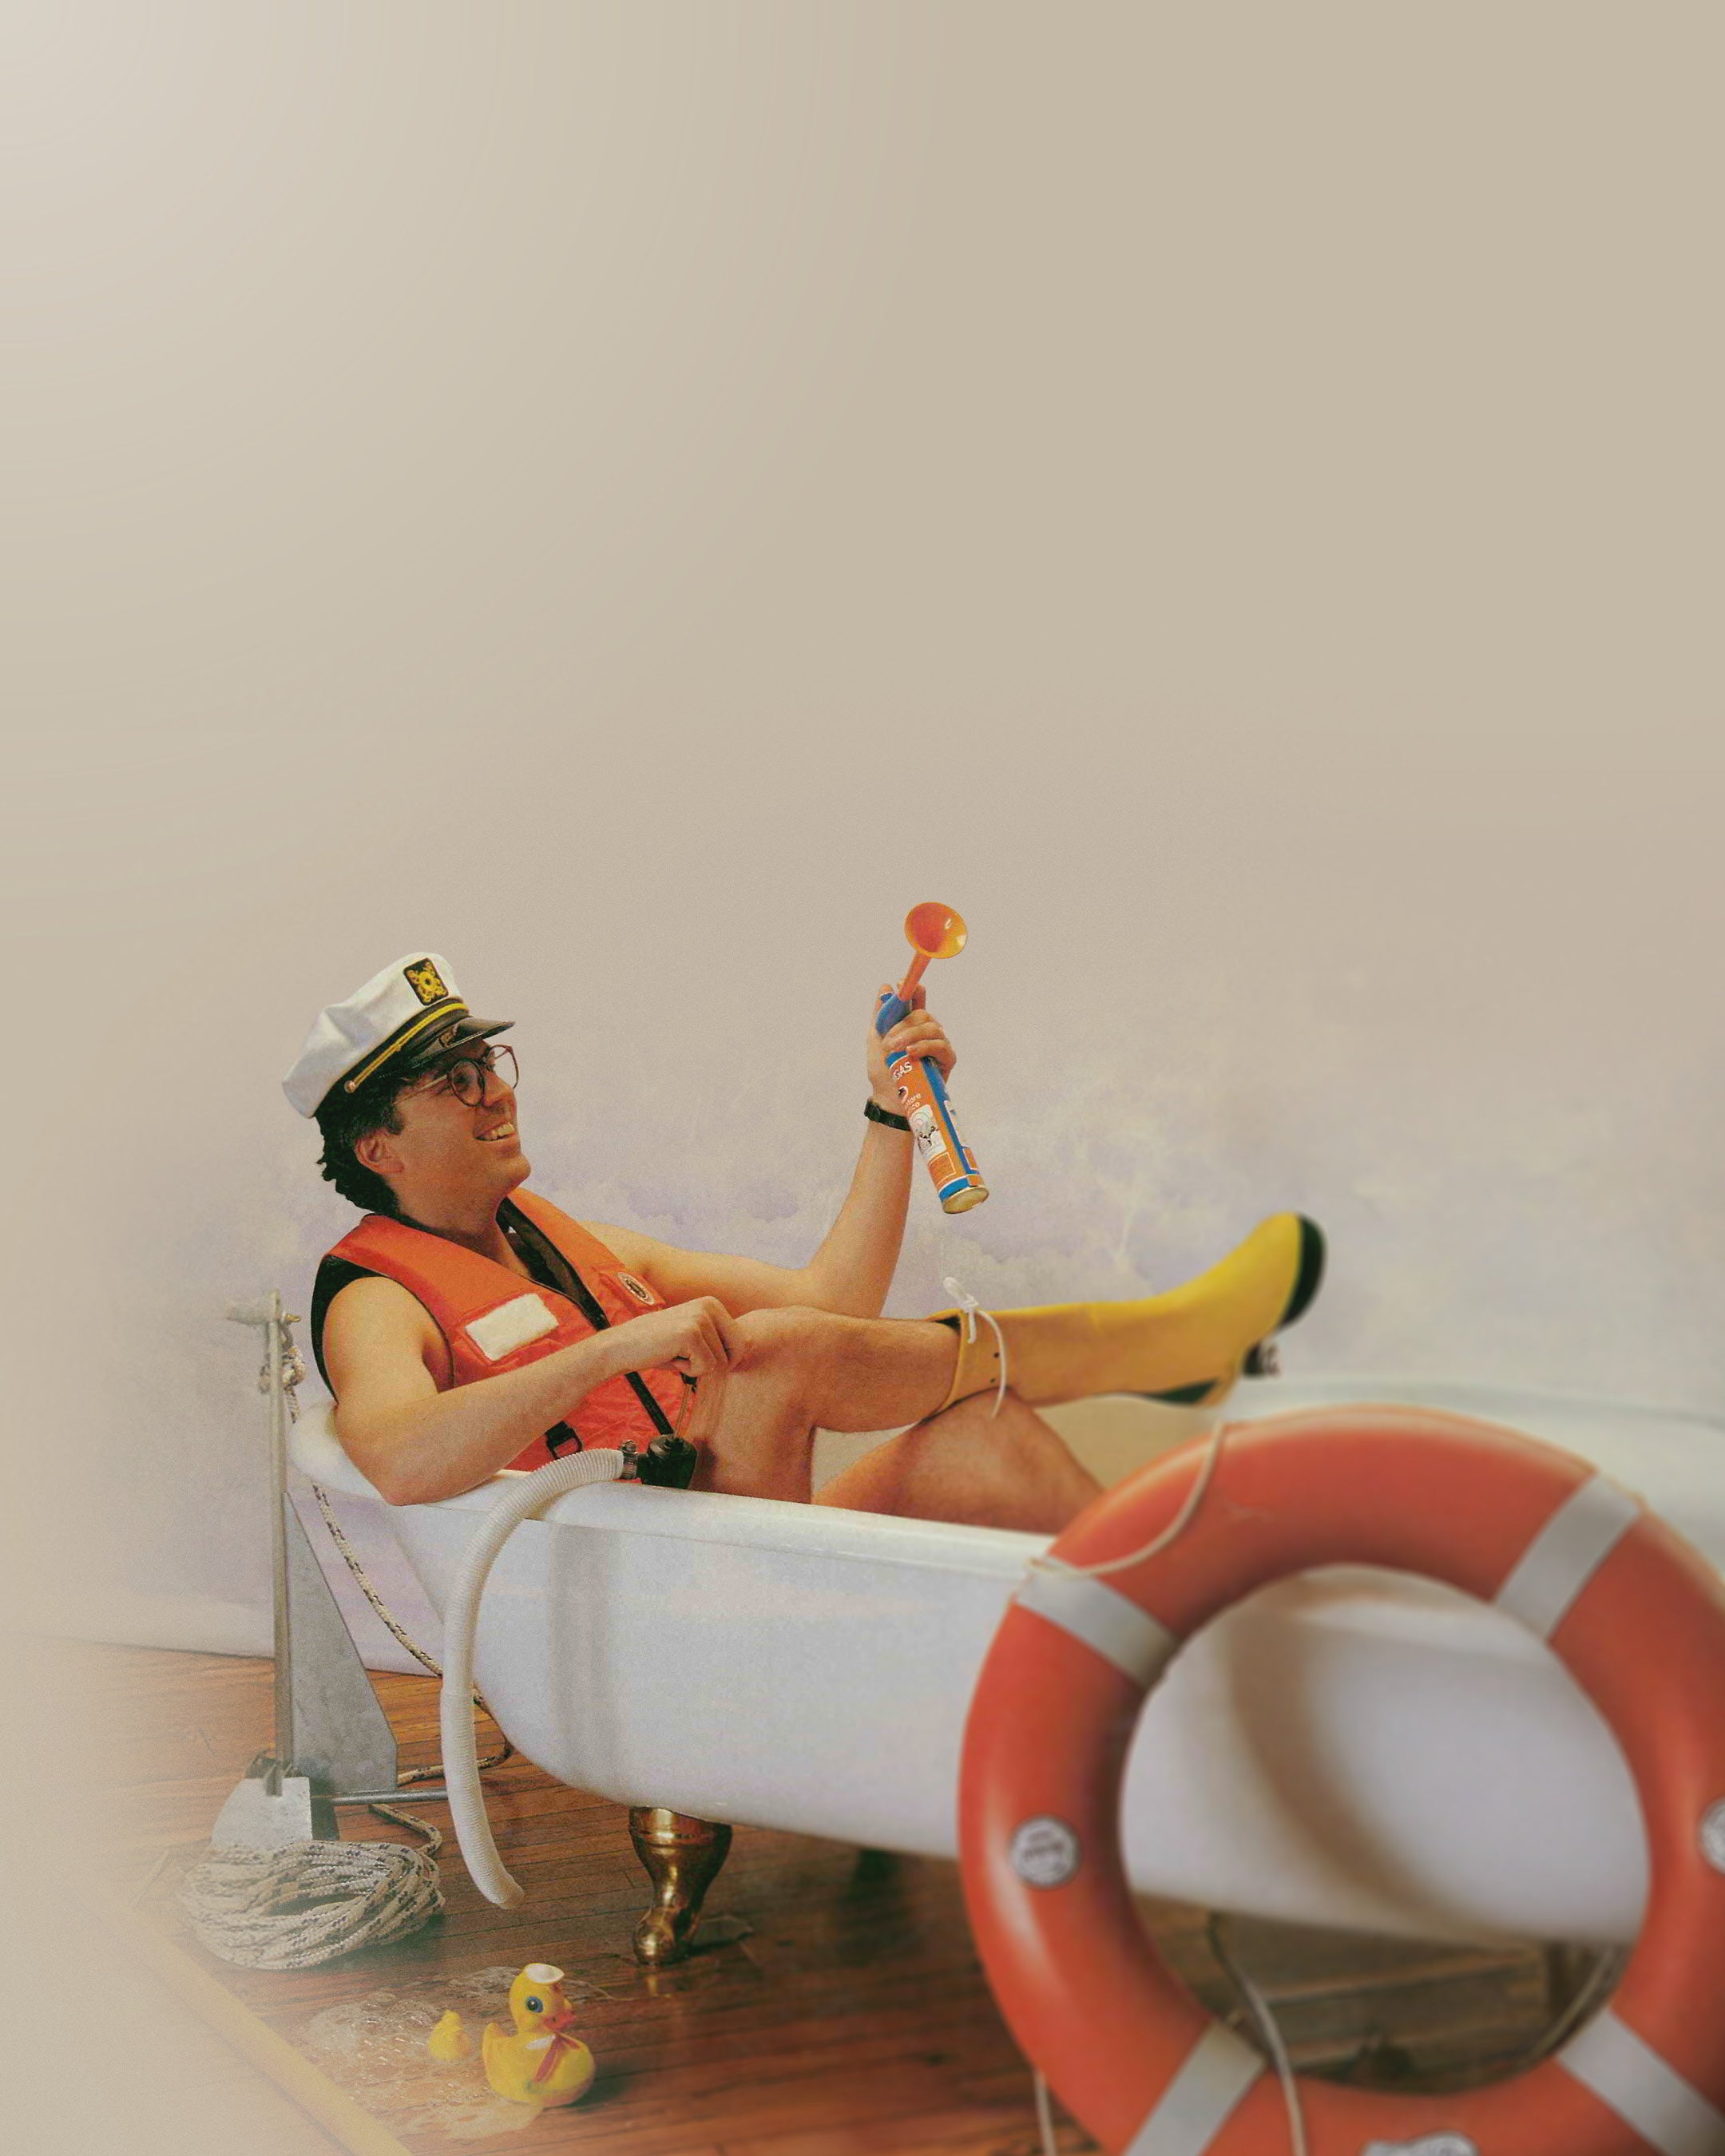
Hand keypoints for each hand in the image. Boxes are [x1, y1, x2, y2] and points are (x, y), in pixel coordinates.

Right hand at [613, 1296, 735, 1381]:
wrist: (620, 1347)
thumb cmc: (658, 1346)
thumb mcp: (694, 1338)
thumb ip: (720, 1339)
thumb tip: (752, 1343)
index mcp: (712, 1303)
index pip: (741, 1341)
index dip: (723, 1358)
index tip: (696, 1353)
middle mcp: (709, 1305)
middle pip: (737, 1351)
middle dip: (714, 1362)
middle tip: (686, 1355)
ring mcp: (700, 1318)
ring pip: (719, 1362)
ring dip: (695, 1366)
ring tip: (673, 1352)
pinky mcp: (690, 1333)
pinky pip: (704, 1368)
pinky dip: (686, 1370)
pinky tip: (668, 1356)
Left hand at [866, 984, 955, 1109]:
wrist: (888, 1099)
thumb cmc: (884, 1071)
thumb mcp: (876, 1039)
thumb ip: (881, 1015)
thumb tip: (885, 988)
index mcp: (911, 1025)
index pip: (918, 1001)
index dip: (913, 990)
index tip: (901, 984)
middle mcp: (928, 1032)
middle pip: (923, 1014)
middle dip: (903, 1024)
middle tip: (888, 1040)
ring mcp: (939, 1044)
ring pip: (932, 1027)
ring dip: (911, 1035)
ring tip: (896, 1049)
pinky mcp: (947, 1060)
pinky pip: (941, 1045)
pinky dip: (925, 1046)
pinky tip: (912, 1053)